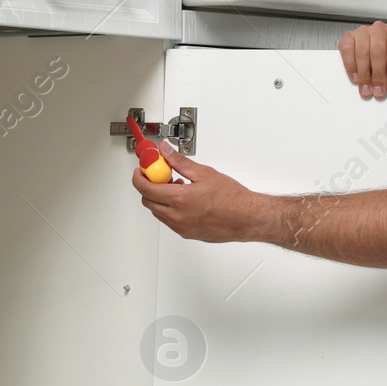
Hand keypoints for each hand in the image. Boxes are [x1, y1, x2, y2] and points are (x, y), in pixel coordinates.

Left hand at [132, 141, 268, 243]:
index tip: (141, 170)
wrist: (247, 218)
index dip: (139, 177)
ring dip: (159, 198)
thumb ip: (180, 161)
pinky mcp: (187, 234)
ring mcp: (181, 227)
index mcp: (180, 199)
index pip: (146, 188)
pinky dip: (170, 208)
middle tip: (158, 175)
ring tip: (176, 186)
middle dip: (148, 187)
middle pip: (148, 201)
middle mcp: (178, 216)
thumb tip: (165, 152)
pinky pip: (169, 220)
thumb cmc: (232, 199)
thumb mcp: (204, 173)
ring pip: (158, 212)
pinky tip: (184, 199)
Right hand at [338, 20, 386, 99]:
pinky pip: (347, 50)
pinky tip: (356, 77)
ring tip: (367, 88)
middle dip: (378, 75)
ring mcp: (363, 31)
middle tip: (378, 90)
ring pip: (362, 53)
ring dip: (364, 75)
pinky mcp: (349, 36)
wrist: (383, 40)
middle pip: (378, 51)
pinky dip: (351, 66)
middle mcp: (380, 29)